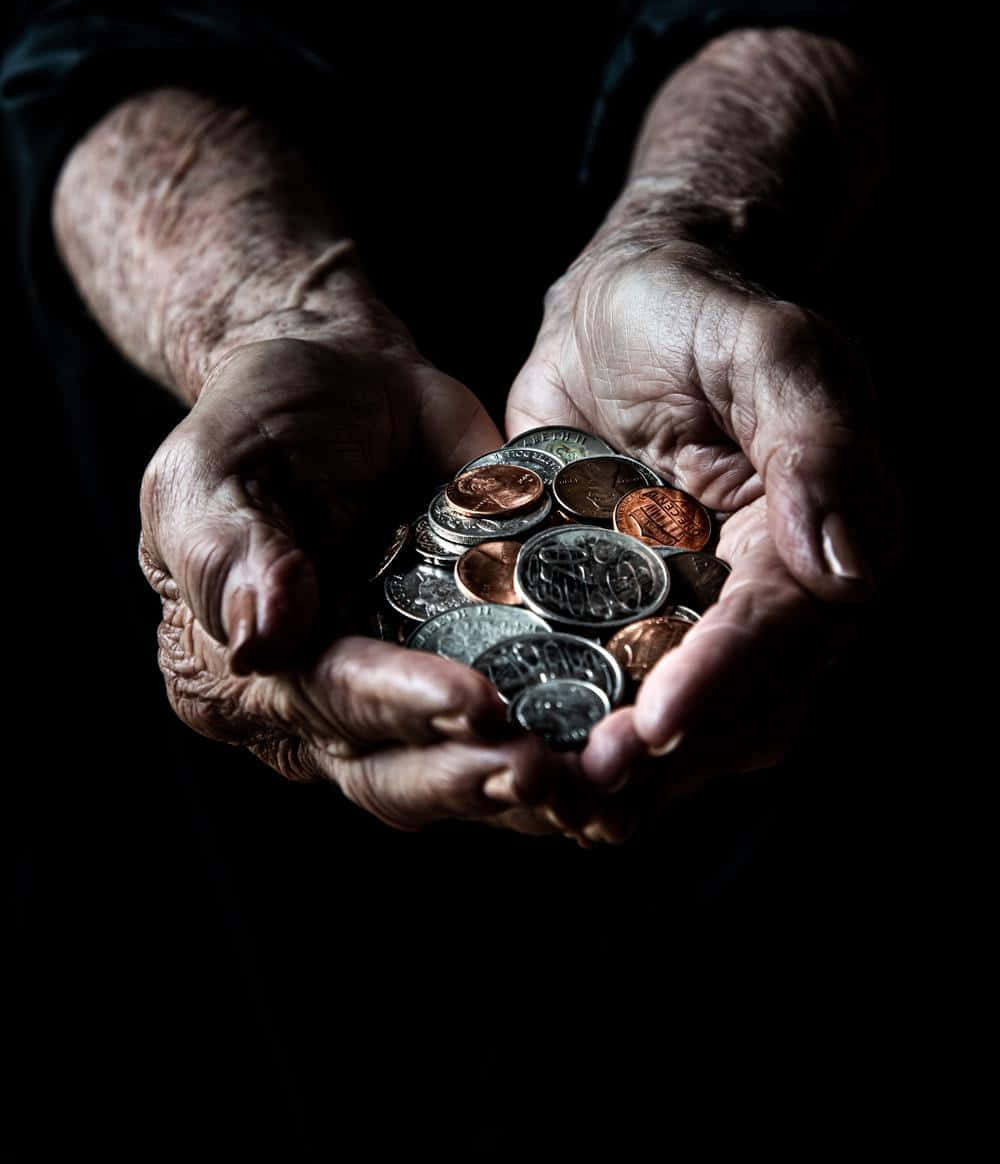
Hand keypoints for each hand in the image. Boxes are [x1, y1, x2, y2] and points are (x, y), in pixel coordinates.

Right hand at [140, 335, 590, 831]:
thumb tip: (259, 643)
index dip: (398, 710)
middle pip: (397, 772)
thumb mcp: (212, 473)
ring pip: (463, 773)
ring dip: (535, 790)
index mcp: (243, 676)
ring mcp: (403, 701)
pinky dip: (572, 750)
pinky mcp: (474, 672)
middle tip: (553, 771)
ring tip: (605, 781)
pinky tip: (631, 755)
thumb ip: (231, 557)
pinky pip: (520, 729)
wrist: (342, 377)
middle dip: (477, 777)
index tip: (473, 706)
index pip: (325, 705)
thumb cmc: (258, 421)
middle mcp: (321, 712)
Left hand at [507, 241, 898, 831]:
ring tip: (548, 795)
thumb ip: (817, 446)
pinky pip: (606, 688)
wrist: (618, 299)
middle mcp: (765, 593)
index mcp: (821, 540)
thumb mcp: (770, 349)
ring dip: (621, 770)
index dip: (724, 684)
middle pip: (740, 706)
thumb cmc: (700, 307)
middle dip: (670, 756)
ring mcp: (691, 612)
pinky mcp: (621, 615)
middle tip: (587, 786)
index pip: (781, 631)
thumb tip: (848, 572)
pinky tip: (516, 754)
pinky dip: (571, 728)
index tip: (658, 727)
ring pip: (678, 720)